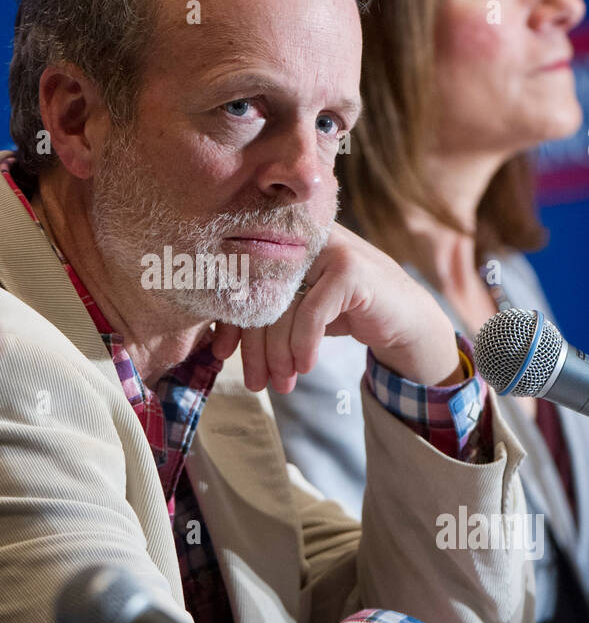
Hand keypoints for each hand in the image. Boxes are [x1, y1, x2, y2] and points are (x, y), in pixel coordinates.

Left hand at [212, 221, 462, 392]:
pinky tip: (305, 368)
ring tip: (282, 384)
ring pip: (283, 309)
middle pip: (260, 296)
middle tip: (256, 384)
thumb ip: (265, 313)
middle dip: (255, 348)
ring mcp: (326, 248)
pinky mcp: (349, 268)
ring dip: (280, 355)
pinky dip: (304, 346)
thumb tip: (218, 343)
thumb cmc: (344, 312)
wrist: (404, 316)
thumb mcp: (298, 310)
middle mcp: (300, 238)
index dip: (229, 320)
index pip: (242, 281)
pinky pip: (311, 314)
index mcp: (281, 242)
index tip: (221, 354)